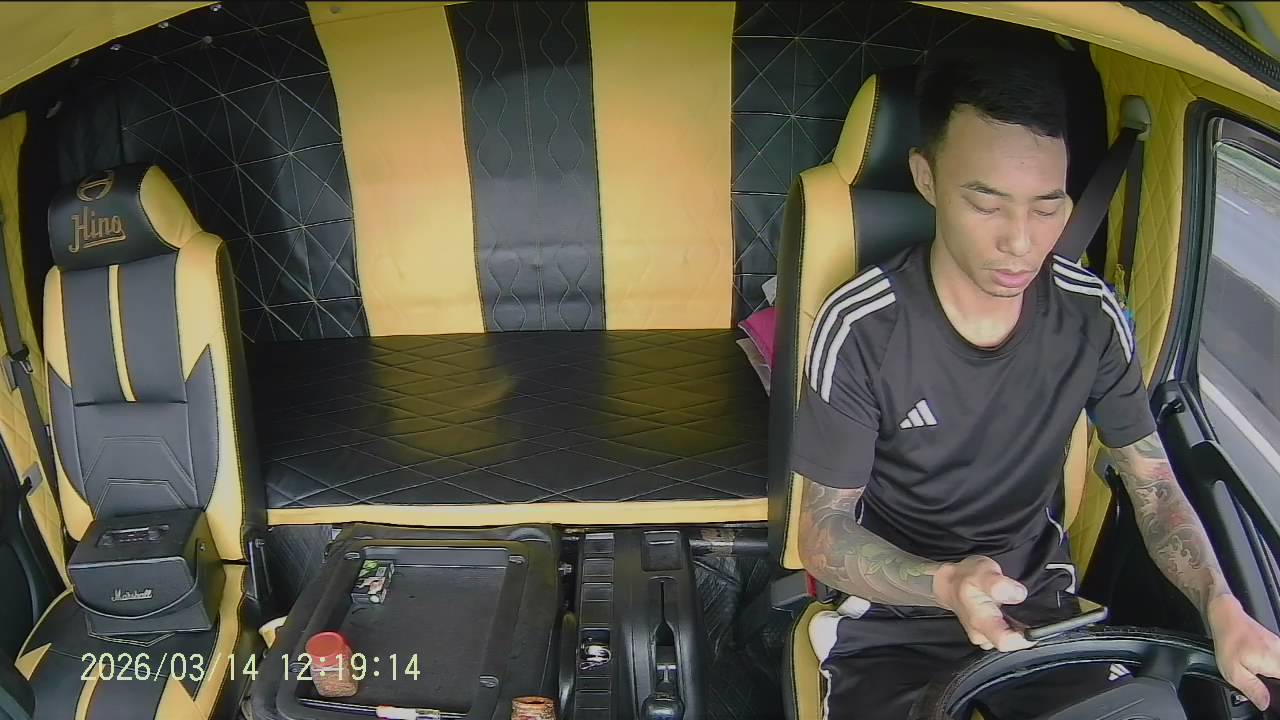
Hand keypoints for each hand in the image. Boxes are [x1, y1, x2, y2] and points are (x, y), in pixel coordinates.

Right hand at [934, 556, 1033, 652]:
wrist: (950, 582)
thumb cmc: (966, 576)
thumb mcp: (982, 571)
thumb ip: (998, 584)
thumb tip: (1018, 594)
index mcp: (980, 621)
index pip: (1006, 642)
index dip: (1026, 637)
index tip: (1036, 623)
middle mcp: (981, 635)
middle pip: (1011, 644)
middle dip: (1024, 630)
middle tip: (1024, 610)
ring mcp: (984, 637)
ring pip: (1009, 640)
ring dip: (1017, 627)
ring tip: (1014, 609)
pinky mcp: (987, 636)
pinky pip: (1005, 636)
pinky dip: (1012, 626)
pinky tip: (1009, 613)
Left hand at [1208, 594, 1279, 708]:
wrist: (1226, 616)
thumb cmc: (1228, 639)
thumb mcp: (1234, 672)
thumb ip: (1253, 690)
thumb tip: (1265, 703)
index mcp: (1276, 664)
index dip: (1276, 690)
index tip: (1265, 687)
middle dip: (1272, 682)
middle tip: (1258, 682)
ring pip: (1279, 668)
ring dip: (1270, 674)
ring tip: (1254, 671)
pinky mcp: (1275, 644)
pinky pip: (1276, 660)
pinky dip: (1269, 666)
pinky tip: (1255, 664)